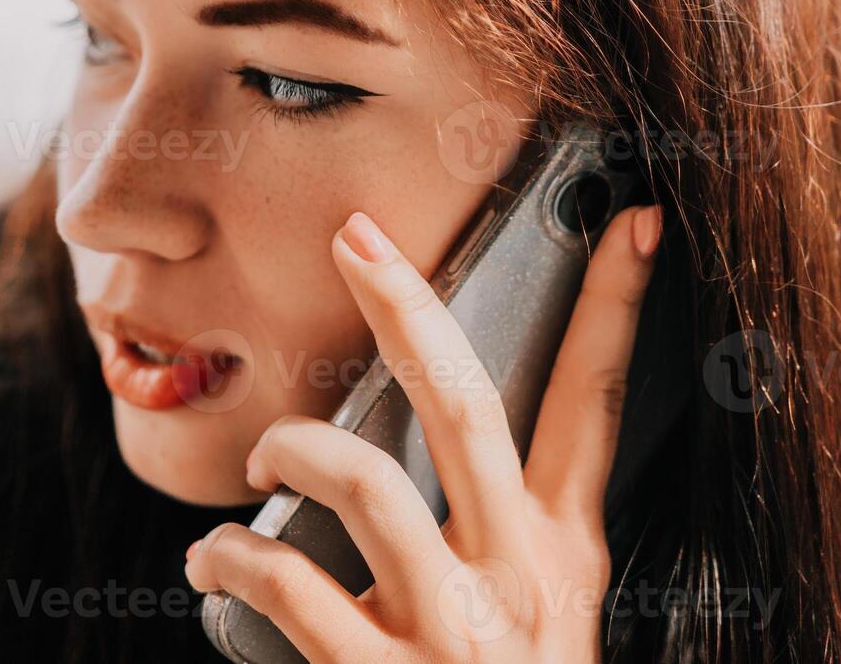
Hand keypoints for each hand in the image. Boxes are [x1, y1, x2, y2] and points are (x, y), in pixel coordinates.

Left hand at [184, 204, 661, 662]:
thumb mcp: (536, 618)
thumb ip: (496, 538)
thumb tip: (399, 442)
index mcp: (565, 552)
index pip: (599, 405)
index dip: (615, 309)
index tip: (629, 219)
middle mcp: (520, 582)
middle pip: (466, 407)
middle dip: (409, 307)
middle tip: (354, 237)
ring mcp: (455, 637)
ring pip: (365, 481)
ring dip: (292, 446)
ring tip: (256, 462)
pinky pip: (290, 584)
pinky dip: (234, 553)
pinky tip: (210, 555)